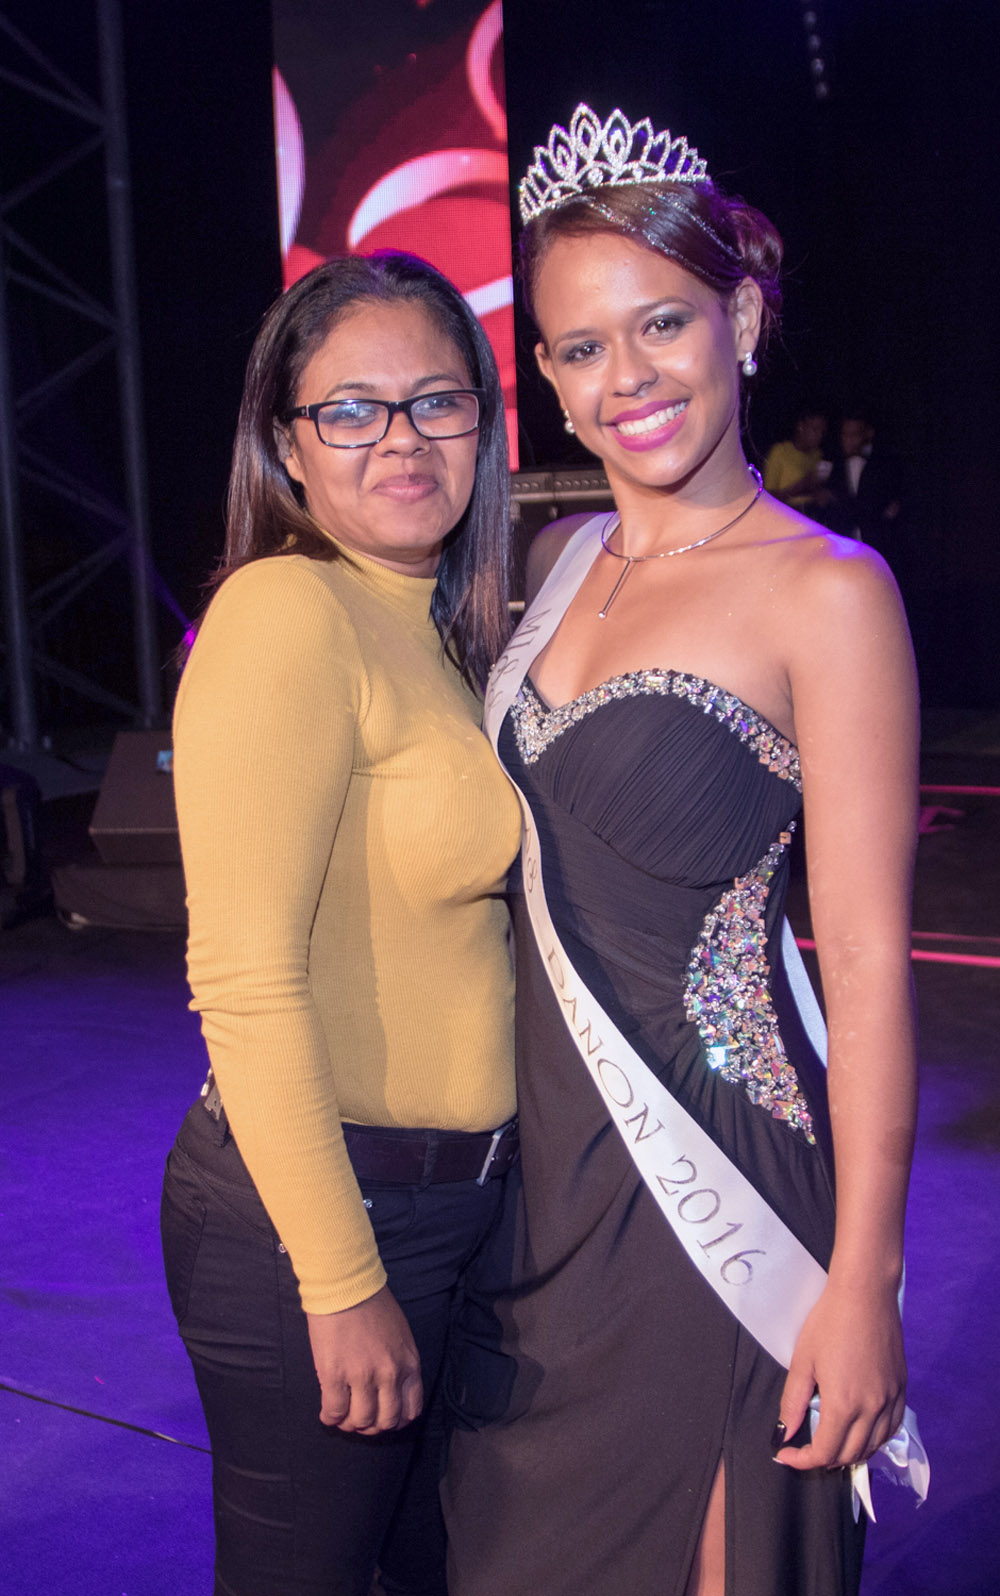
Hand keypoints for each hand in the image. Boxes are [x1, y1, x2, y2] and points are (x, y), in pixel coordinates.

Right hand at [306, 1285, 422, 1433]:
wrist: (346, 1284)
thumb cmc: (372, 1303)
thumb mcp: (400, 1334)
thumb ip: (399, 1361)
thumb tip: (390, 1387)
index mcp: (409, 1363)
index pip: (411, 1410)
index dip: (396, 1420)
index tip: (382, 1417)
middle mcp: (390, 1374)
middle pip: (385, 1421)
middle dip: (372, 1426)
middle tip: (359, 1419)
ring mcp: (363, 1376)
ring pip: (360, 1421)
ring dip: (350, 1424)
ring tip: (342, 1415)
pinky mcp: (335, 1375)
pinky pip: (335, 1411)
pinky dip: (330, 1418)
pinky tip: (327, 1412)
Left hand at [774, 1280, 906, 1470]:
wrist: (865, 1294)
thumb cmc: (829, 1322)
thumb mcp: (803, 1361)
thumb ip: (793, 1402)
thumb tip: (784, 1433)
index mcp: (844, 1404)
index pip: (825, 1452)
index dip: (803, 1460)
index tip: (786, 1455)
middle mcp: (872, 1409)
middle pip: (850, 1455)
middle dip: (825, 1460)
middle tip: (806, 1450)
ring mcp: (890, 1400)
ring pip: (874, 1446)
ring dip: (851, 1454)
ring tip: (832, 1445)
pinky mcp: (901, 1388)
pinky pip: (891, 1428)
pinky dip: (875, 1440)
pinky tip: (862, 1433)